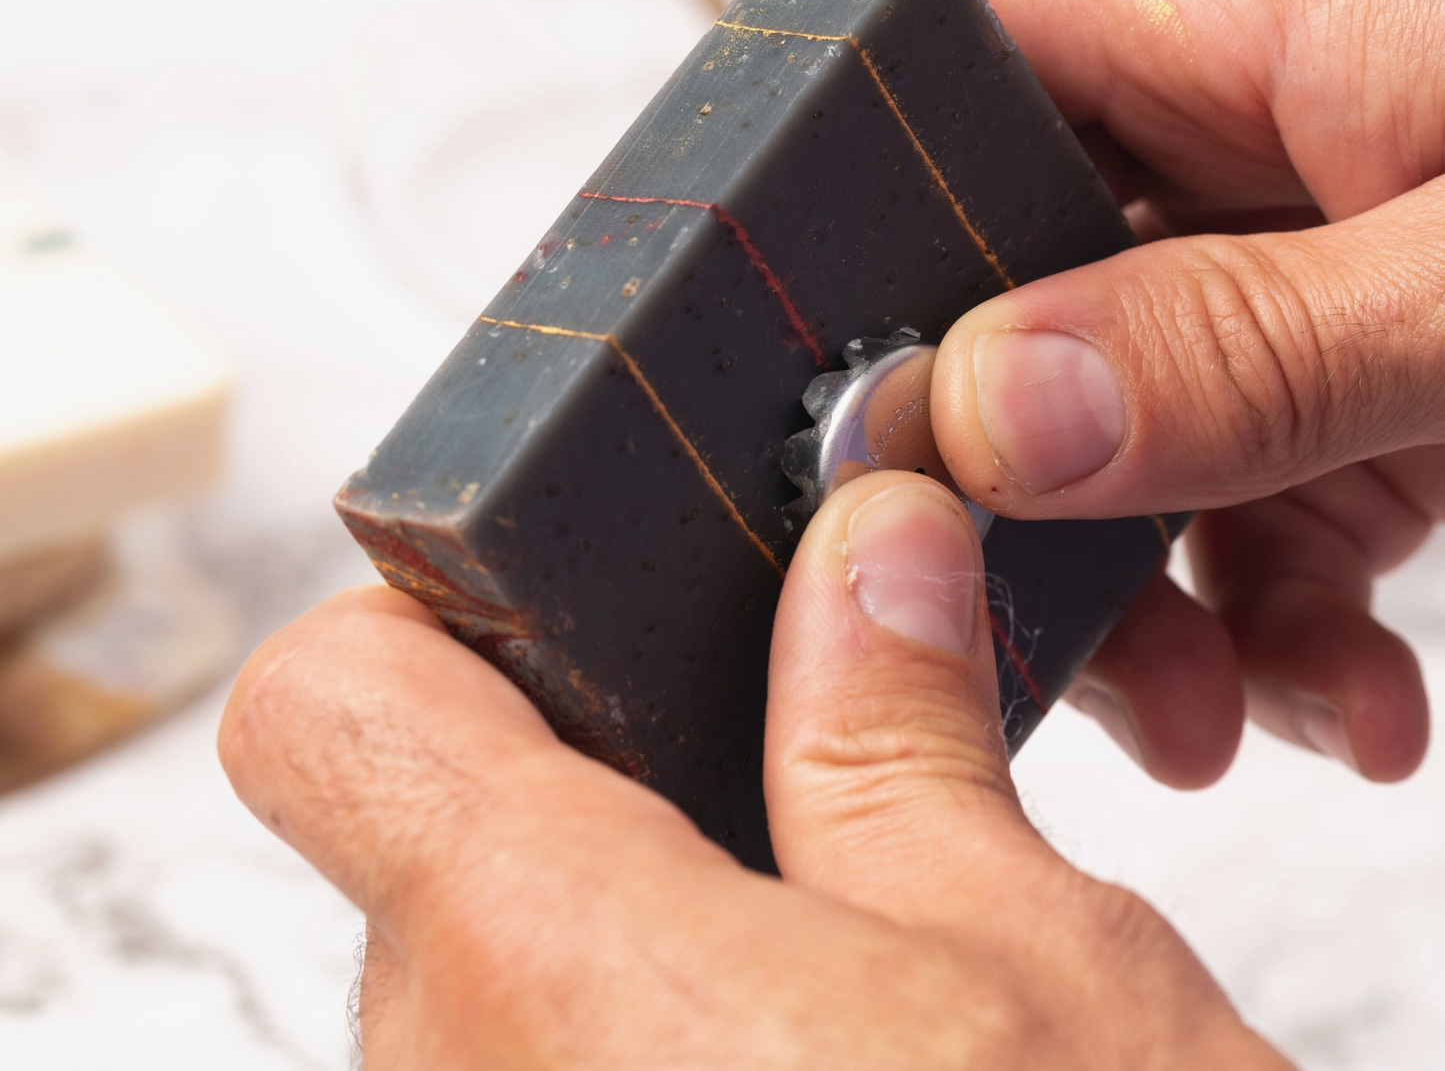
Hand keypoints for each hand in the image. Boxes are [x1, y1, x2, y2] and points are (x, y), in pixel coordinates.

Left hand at [221, 474, 1291, 1068]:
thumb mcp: (1039, 961)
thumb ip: (897, 728)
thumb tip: (867, 552)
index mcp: (544, 964)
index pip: (329, 706)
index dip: (429, 619)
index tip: (548, 603)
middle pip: (433, 843)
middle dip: (596, 788)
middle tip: (767, 774)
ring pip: (492, 982)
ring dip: (635, 934)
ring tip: (820, 958)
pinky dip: (640, 1050)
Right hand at [879, 0, 1443, 789]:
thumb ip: (1251, 341)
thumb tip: (994, 408)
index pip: (941, 0)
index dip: (845, 139)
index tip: (823, 326)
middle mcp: (1245, 102)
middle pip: (998, 245)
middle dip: (995, 446)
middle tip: (1010, 591)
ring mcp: (1293, 235)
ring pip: (1099, 392)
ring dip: (1136, 570)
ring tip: (1208, 701)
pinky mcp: (1354, 350)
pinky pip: (1229, 468)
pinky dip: (1260, 602)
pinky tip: (1335, 690)